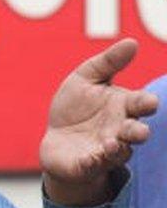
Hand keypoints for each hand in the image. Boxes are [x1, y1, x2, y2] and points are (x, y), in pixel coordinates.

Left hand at [40, 39, 158, 205]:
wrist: (56, 139)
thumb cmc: (76, 106)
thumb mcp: (86, 78)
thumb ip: (108, 62)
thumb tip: (132, 42)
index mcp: (123, 106)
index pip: (140, 104)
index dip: (146, 103)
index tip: (150, 103)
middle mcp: (119, 130)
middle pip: (135, 132)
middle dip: (138, 132)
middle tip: (139, 131)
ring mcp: (105, 150)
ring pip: (118, 152)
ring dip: (117, 149)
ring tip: (111, 144)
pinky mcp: (87, 164)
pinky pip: (93, 165)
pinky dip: (93, 163)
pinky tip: (90, 158)